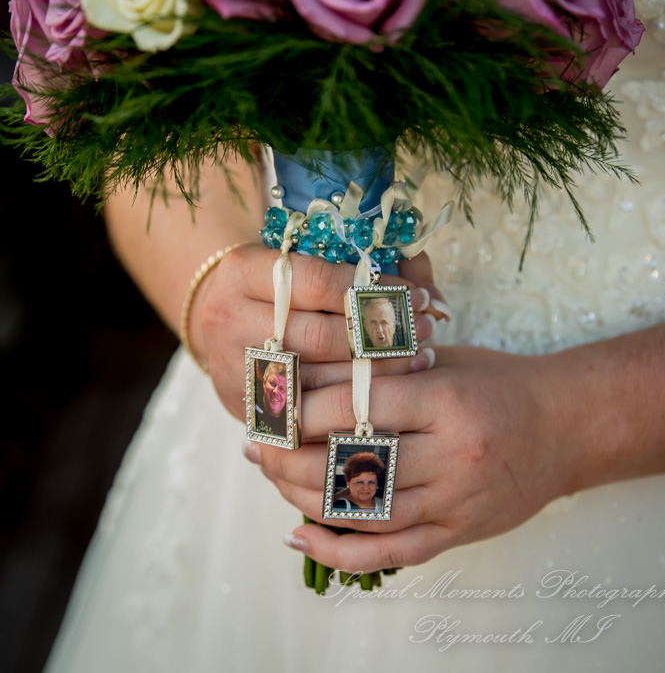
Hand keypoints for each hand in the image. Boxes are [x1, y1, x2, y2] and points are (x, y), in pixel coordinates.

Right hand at [195, 246, 439, 420]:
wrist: (223, 319)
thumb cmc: (283, 285)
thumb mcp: (312, 260)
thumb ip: (371, 268)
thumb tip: (431, 288)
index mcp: (244, 270)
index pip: (320, 282)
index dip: (375, 291)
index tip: (419, 296)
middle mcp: (229, 318)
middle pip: (318, 337)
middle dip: (381, 337)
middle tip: (426, 332)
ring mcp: (233, 368)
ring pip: (315, 382)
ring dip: (376, 376)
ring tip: (420, 361)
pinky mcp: (245, 408)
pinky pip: (308, 415)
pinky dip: (353, 407)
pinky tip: (389, 396)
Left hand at [250, 345, 571, 572]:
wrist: (565, 426)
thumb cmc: (498, 384)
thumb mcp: (443, 362)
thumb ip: (383, 372)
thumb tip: (307, 383)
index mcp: (444, 401)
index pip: (357, 406)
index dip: (303, 407)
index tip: (272, 403)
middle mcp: (450, 454)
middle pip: (351, 465)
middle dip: (291, 457)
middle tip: (260, 445)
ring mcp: (455, 501)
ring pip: (363, 514)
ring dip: (303, 499)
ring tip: (272, 477)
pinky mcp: (458, 533)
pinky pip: (390, 554)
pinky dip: (339, 551)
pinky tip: (301, 534)